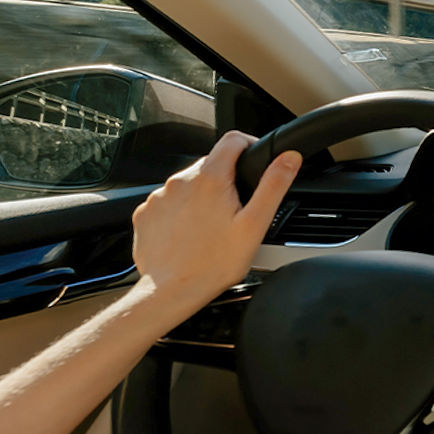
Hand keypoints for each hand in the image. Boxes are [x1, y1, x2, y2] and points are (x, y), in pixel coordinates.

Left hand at [129, 130, 300, 323]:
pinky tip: (189, 234)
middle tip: (235, 212)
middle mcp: (180, 182)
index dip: (248, 145)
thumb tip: (288, 158)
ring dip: (201, 198)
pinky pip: (167, 202)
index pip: (232, 140)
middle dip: (225, 181)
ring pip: (188, 185)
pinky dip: (180, 212)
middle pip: (210, 165)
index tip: (254, 161)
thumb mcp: (255, 224)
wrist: (171, 292)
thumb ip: (273, 185)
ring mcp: (158, 197)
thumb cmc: (213, 264)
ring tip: (211, 228)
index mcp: (210, 179)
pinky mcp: (145, 214)